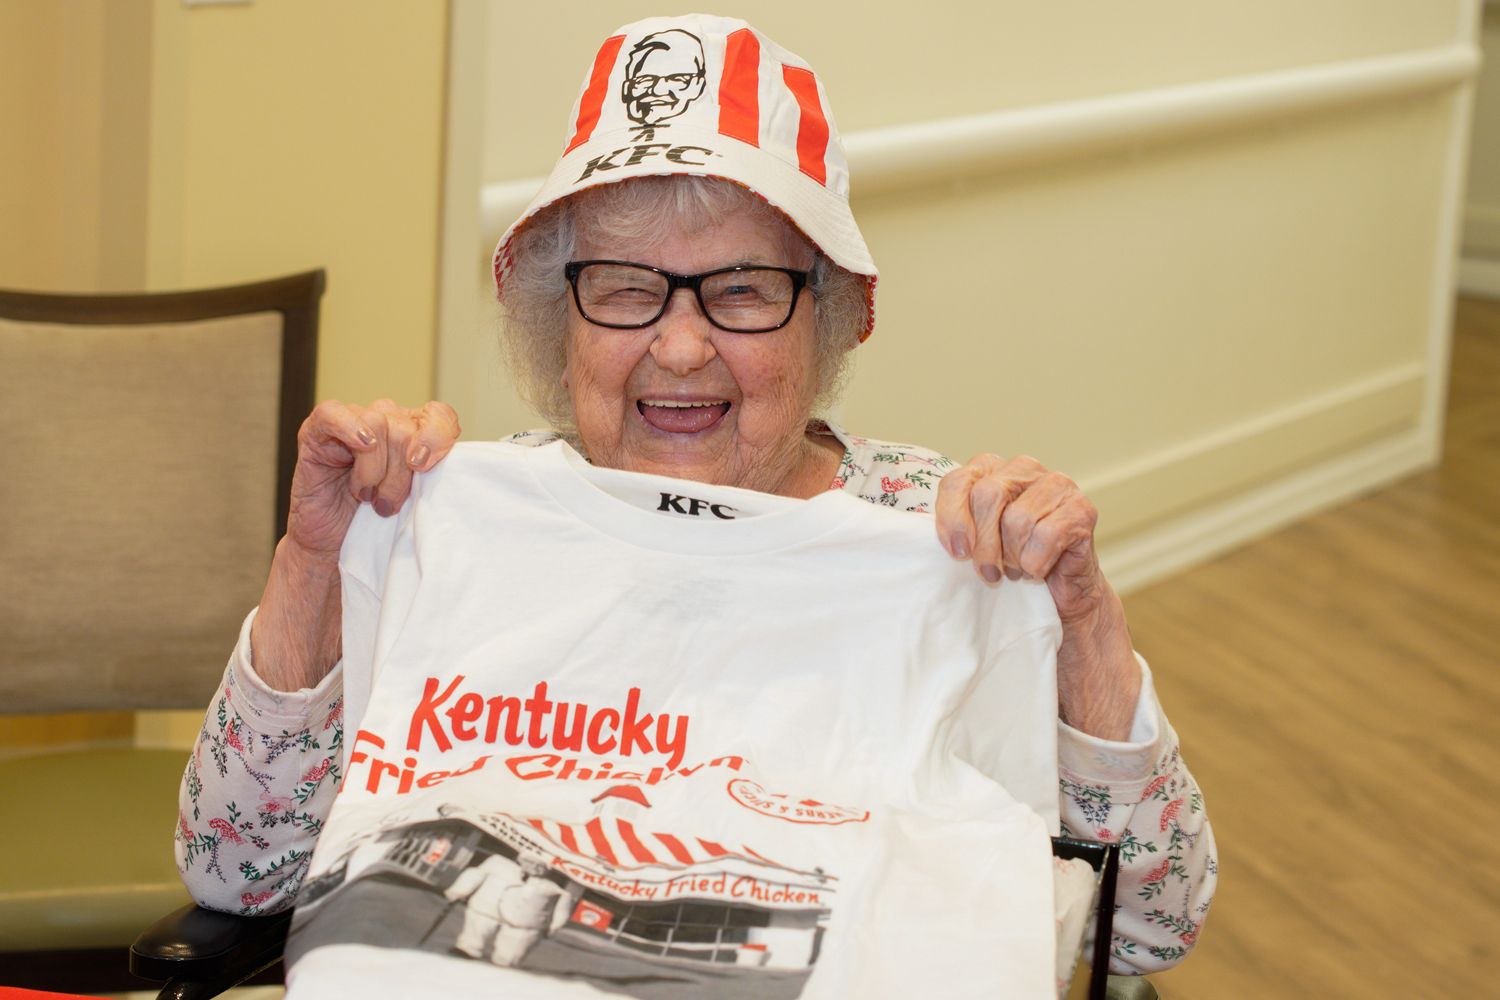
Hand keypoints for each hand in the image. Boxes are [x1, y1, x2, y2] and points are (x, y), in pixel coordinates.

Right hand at [251, 399, 459, 690]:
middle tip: (390, 506)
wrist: (337, 551)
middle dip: (401, 472)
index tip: (428, 469)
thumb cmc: (384, 529)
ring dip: (375, 469)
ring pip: (377, 423)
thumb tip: (480, 478)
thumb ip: (446, 484)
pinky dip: (350, 428)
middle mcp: (388, 422)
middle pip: (407, 425)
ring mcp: (353, 424)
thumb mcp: (425, 508)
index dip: (438, 437)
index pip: (439, 415)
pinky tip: (359, 448)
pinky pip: (334, 412)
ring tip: (367, 497)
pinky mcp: (317, 433)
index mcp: (418, 435)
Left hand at [936, 453, 1139, 737]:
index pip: (959, 480)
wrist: (1056, 597)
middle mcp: (1024, 469)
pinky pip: (1047, 536)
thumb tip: (909, 534)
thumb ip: (948, 527)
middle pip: (987, 496)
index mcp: (991, 470)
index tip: (955, 554)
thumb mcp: (970, 545)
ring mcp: (1058, 484)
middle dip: (984, 544)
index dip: (952, 518)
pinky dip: (1036, 563)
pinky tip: (1039, 570)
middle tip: (988, 572)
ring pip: (1017, 519)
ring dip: (1013, 557)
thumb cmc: (1007, 566)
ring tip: (1016, 570)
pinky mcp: (1082, 510)